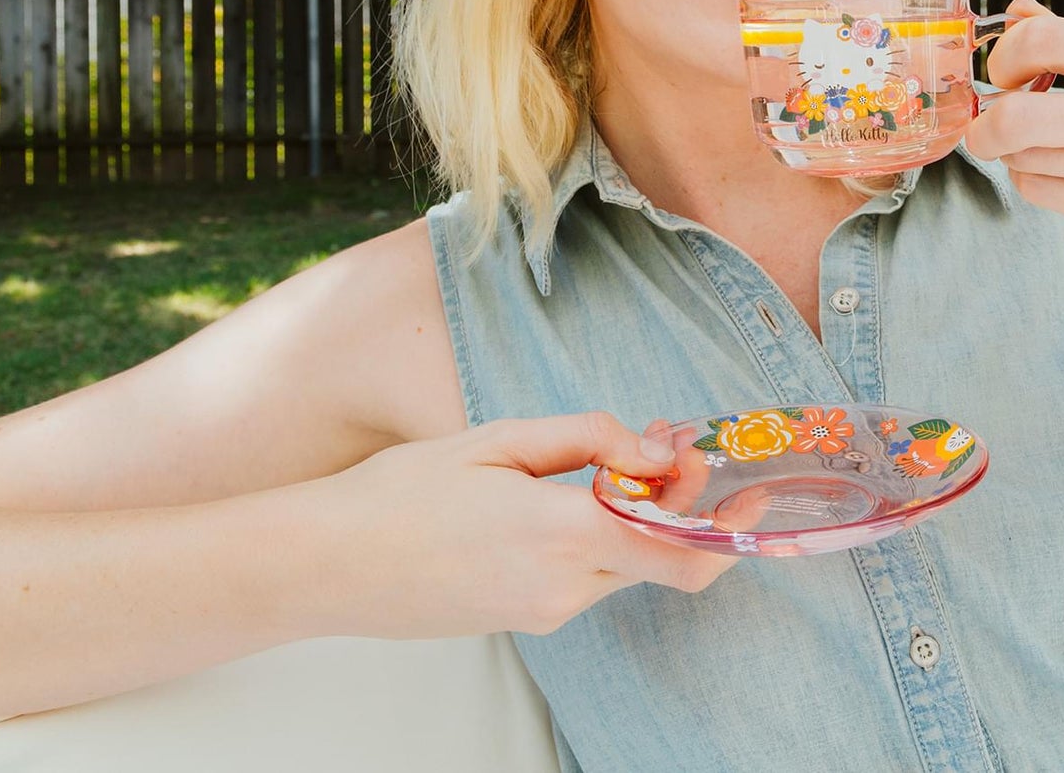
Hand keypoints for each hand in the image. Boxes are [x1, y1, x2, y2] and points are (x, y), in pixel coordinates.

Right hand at [305, 411, 738, 639]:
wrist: (326, 566)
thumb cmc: (403, 493)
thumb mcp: (498, 441)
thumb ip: (589, 441)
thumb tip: (656, 453)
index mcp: (561, 535)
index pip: (681, 552)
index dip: (723, 523)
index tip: (736, 481)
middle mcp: (563, 589)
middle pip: (660, 558)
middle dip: (678, 508)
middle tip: (665, 449)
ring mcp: (543, 614)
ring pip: (621, 566)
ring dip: (633, 522)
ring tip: (607, 463)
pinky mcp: (524, 622)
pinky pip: (583, 579)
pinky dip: (594, 541)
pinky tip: (559, 499)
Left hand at [964, 0, 1063, 304]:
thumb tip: (1017, 11)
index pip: (1046, 38)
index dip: (1005, 58)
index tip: (1004, 76)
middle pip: (1019, 113)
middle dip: (987, 125)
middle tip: (988, 130)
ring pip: (1024, 157)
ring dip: (1019, 158)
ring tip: (1056, 156)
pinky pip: (1042, 193)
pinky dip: (1039, 186)